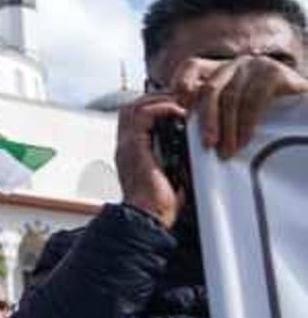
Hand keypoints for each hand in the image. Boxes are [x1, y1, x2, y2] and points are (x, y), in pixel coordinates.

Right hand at [116, 93, 186, 228]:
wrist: (148, 218)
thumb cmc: (159, 205)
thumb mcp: (170, 176)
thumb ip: (174, 160)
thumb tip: (193, 153)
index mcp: (131, 153)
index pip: (134, 119)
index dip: (153, 108)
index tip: (175, 106)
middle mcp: (124, 146)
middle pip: (131, 108)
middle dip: (155, 99)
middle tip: (178, 99)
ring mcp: (126, 145)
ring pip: (134, 106)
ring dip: (157, 100)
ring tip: (178, 102)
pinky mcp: (133, 146)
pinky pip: (142, 115)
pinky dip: (160, 108)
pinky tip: (177, 111)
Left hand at [170, 56, 307, 156]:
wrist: (305, 105)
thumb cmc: (272, 110)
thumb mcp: (238, 108)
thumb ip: (218, 111)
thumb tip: (192, 132)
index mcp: (223, 69)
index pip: (193, 66)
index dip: (181, 83)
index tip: (177, 107)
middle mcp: (236, 64)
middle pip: (210, 88)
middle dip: (206, 119)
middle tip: (206, 144)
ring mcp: (256, 66)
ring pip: (231, 97)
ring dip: (227, 128)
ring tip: (226, 150)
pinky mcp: (275, 73)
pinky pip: (254, 100)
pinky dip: (246, 124)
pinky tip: (245, 140)